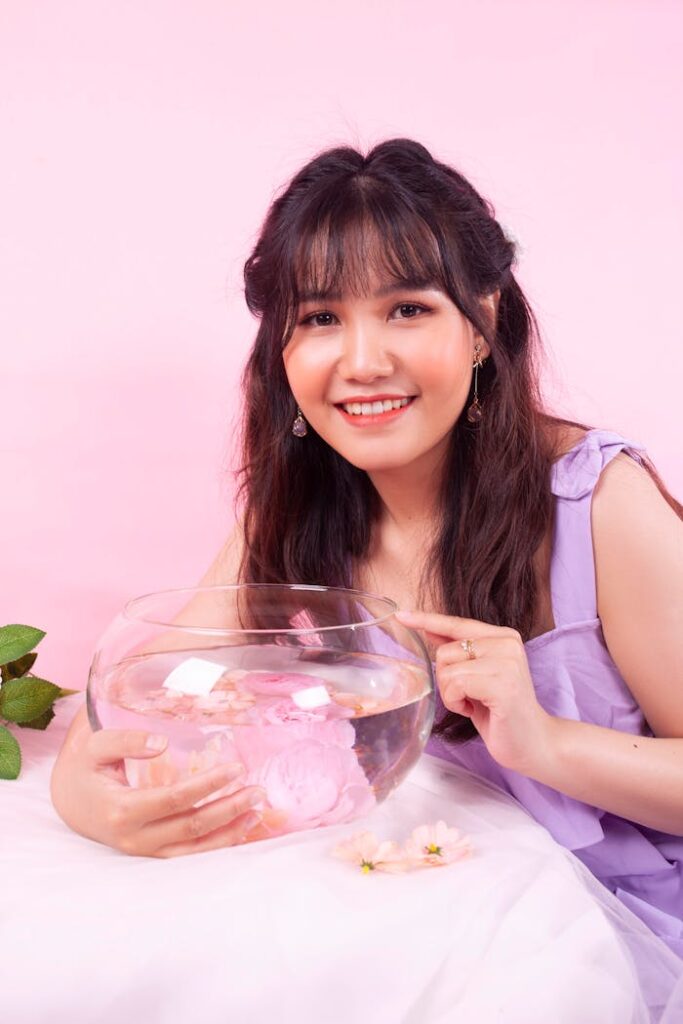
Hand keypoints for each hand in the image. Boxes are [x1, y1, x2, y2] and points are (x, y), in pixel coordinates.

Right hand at [50, 705, 264, 856]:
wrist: (69, 802)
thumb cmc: (85, 768)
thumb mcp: (95, 746)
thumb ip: (125, 740)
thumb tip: (161, 741)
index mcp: (122, 809)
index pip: (175, 799)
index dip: (208, 785)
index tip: (236, 768)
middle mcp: (134, 837)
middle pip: (191, 826)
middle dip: (229, 809)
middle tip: (259, 790)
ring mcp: (143, 851)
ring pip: (194, 849)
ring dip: (229, 832)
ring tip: (257, 812)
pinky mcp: (151, 855)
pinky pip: (188, 855)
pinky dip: (216, 846)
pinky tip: (239, 831)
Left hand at [396, 611, 553, 776]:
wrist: (532, 743)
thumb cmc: (501, 712)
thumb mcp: (476, 676)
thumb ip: (459, 651)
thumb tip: (429, 630)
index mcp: (503, 636)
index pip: (457, 624)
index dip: (427, 620)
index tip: (402, 614)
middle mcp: (507, 643)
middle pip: (445, 651)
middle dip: (446, 679)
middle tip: (468, 696)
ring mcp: (507, 662)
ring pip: (447, 669)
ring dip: (451, 694)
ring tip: (473, 704)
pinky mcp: (503, 683)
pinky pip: (455, 685)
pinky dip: (456, 703)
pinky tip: (474, 710)